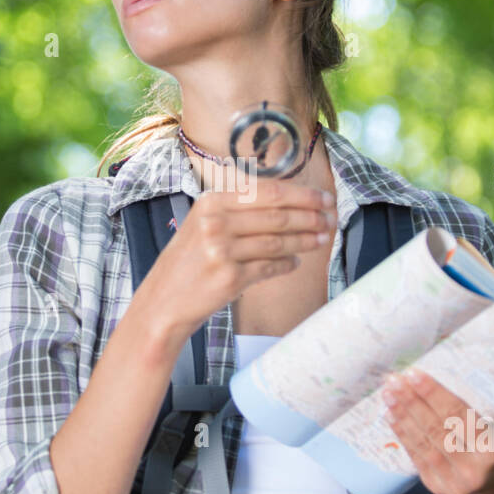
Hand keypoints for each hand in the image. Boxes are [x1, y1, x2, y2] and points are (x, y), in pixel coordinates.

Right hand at [138, 177, 336, 341]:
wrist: (162, 302)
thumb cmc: (187, 262)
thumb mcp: (203, 224)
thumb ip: (238, 210)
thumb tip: (290, 202)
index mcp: (211, 202)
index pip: (268, 192)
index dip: (302, 194)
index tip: (323, 198)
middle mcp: (215, 222)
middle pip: (277, 215)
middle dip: (311, 217)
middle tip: (331, 218)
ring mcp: (222, 251)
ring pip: (278, 242)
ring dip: (305, 240)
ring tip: (322, 240)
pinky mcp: (229, 278)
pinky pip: (270, 267)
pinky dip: (287, 264)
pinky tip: (296, 262)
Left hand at [380, 369, 493, 493]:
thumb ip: (477, 405)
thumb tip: (443, 369)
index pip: (459, 415)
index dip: (434, 394)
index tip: (414, 374)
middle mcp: (474, 468)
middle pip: (437, 428)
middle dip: (412, 401)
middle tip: (395, 380)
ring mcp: (454, 481)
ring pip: (423, 443)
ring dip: (403, 416)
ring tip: (389, 395)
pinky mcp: (437, 486)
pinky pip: (416, 456)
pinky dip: (403, 434)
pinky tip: (392, 416)